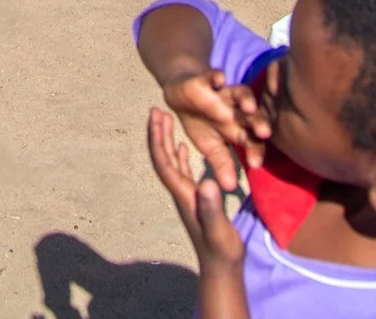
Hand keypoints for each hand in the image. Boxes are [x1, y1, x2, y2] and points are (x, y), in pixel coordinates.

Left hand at [147, 108, 248, 273]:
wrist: (220, 267)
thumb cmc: (220, 251)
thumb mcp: (218, 229)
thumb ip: (211, 208)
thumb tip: (206, 182)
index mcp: (183, 195)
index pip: (164, 163)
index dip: (158, 139)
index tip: (156, 117)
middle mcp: (180, 192)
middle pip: (163, 158)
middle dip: (158, 133)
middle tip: (155, 109)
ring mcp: (186, 195)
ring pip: (171, 162)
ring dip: (166, 140)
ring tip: (164, 119)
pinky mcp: (195, 199)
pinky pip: (183, 171)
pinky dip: (180, 155)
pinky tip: (182, 146)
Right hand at [156, 68, 268, 192]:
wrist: (184, 96)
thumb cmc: (201, 123)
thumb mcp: (210, 147)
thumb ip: (222, 164)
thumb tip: (231, 188)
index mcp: (238, 129)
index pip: (253, 141)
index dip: (256, 151)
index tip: (255, 164)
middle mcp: (236, 111)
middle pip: (252, 117)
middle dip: (259, 123)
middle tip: (264, 132)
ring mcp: (224, 94)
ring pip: (240, 93)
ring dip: (245, 98)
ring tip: (248, 106)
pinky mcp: (208, 80)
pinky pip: (215, 76)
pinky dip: (217, 77)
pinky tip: (219, 80)